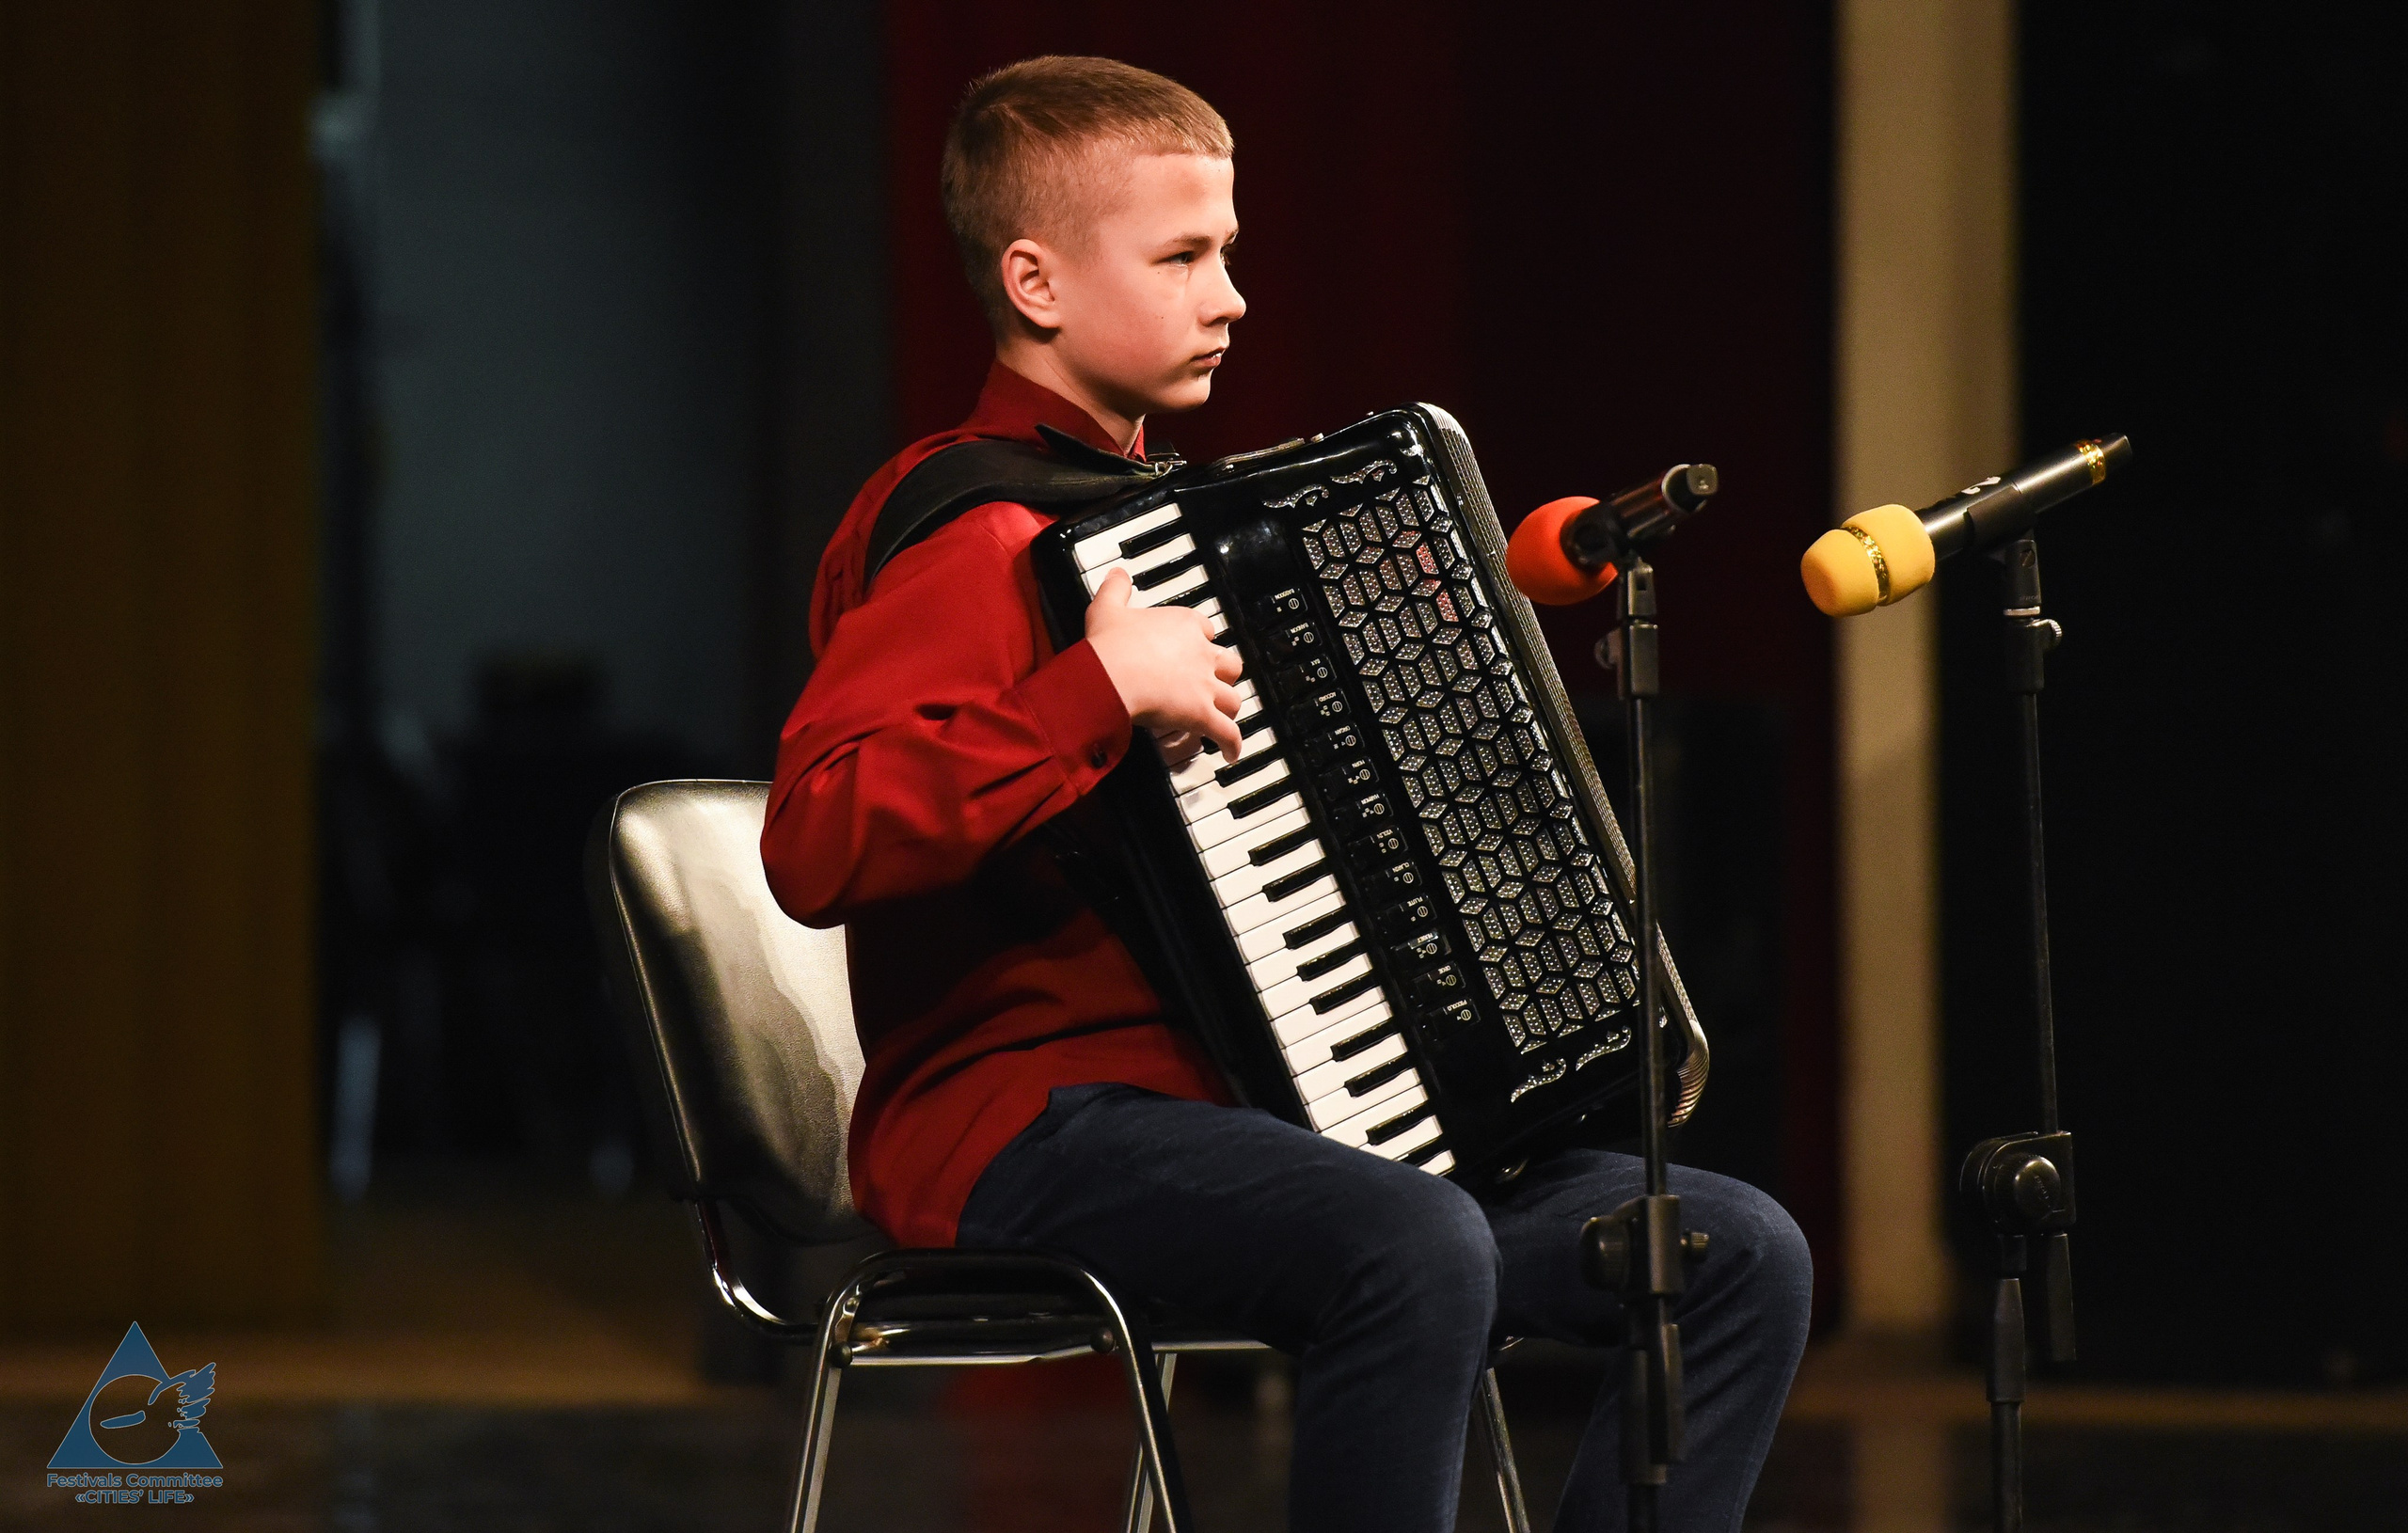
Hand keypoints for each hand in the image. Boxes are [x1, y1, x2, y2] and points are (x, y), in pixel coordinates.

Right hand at [1085, 567, 1243, 759]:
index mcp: (1183, 624)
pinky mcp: (1201, 714)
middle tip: (1214, 681)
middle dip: (1224, 674)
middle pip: (1229, 664)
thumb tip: (1118, 574)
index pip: (1206, 629)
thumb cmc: (1109, 644)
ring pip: (1232, 698)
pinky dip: (1232, 744)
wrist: (1111, 674)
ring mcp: (1204, 686)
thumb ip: (1116, 589)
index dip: (1202, 639)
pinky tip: (1231, 752)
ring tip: (1222, 717)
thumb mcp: (1107, 608)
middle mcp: (1200, 654)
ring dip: (1228, 709)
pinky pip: (1227, 733)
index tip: (1194, 645)